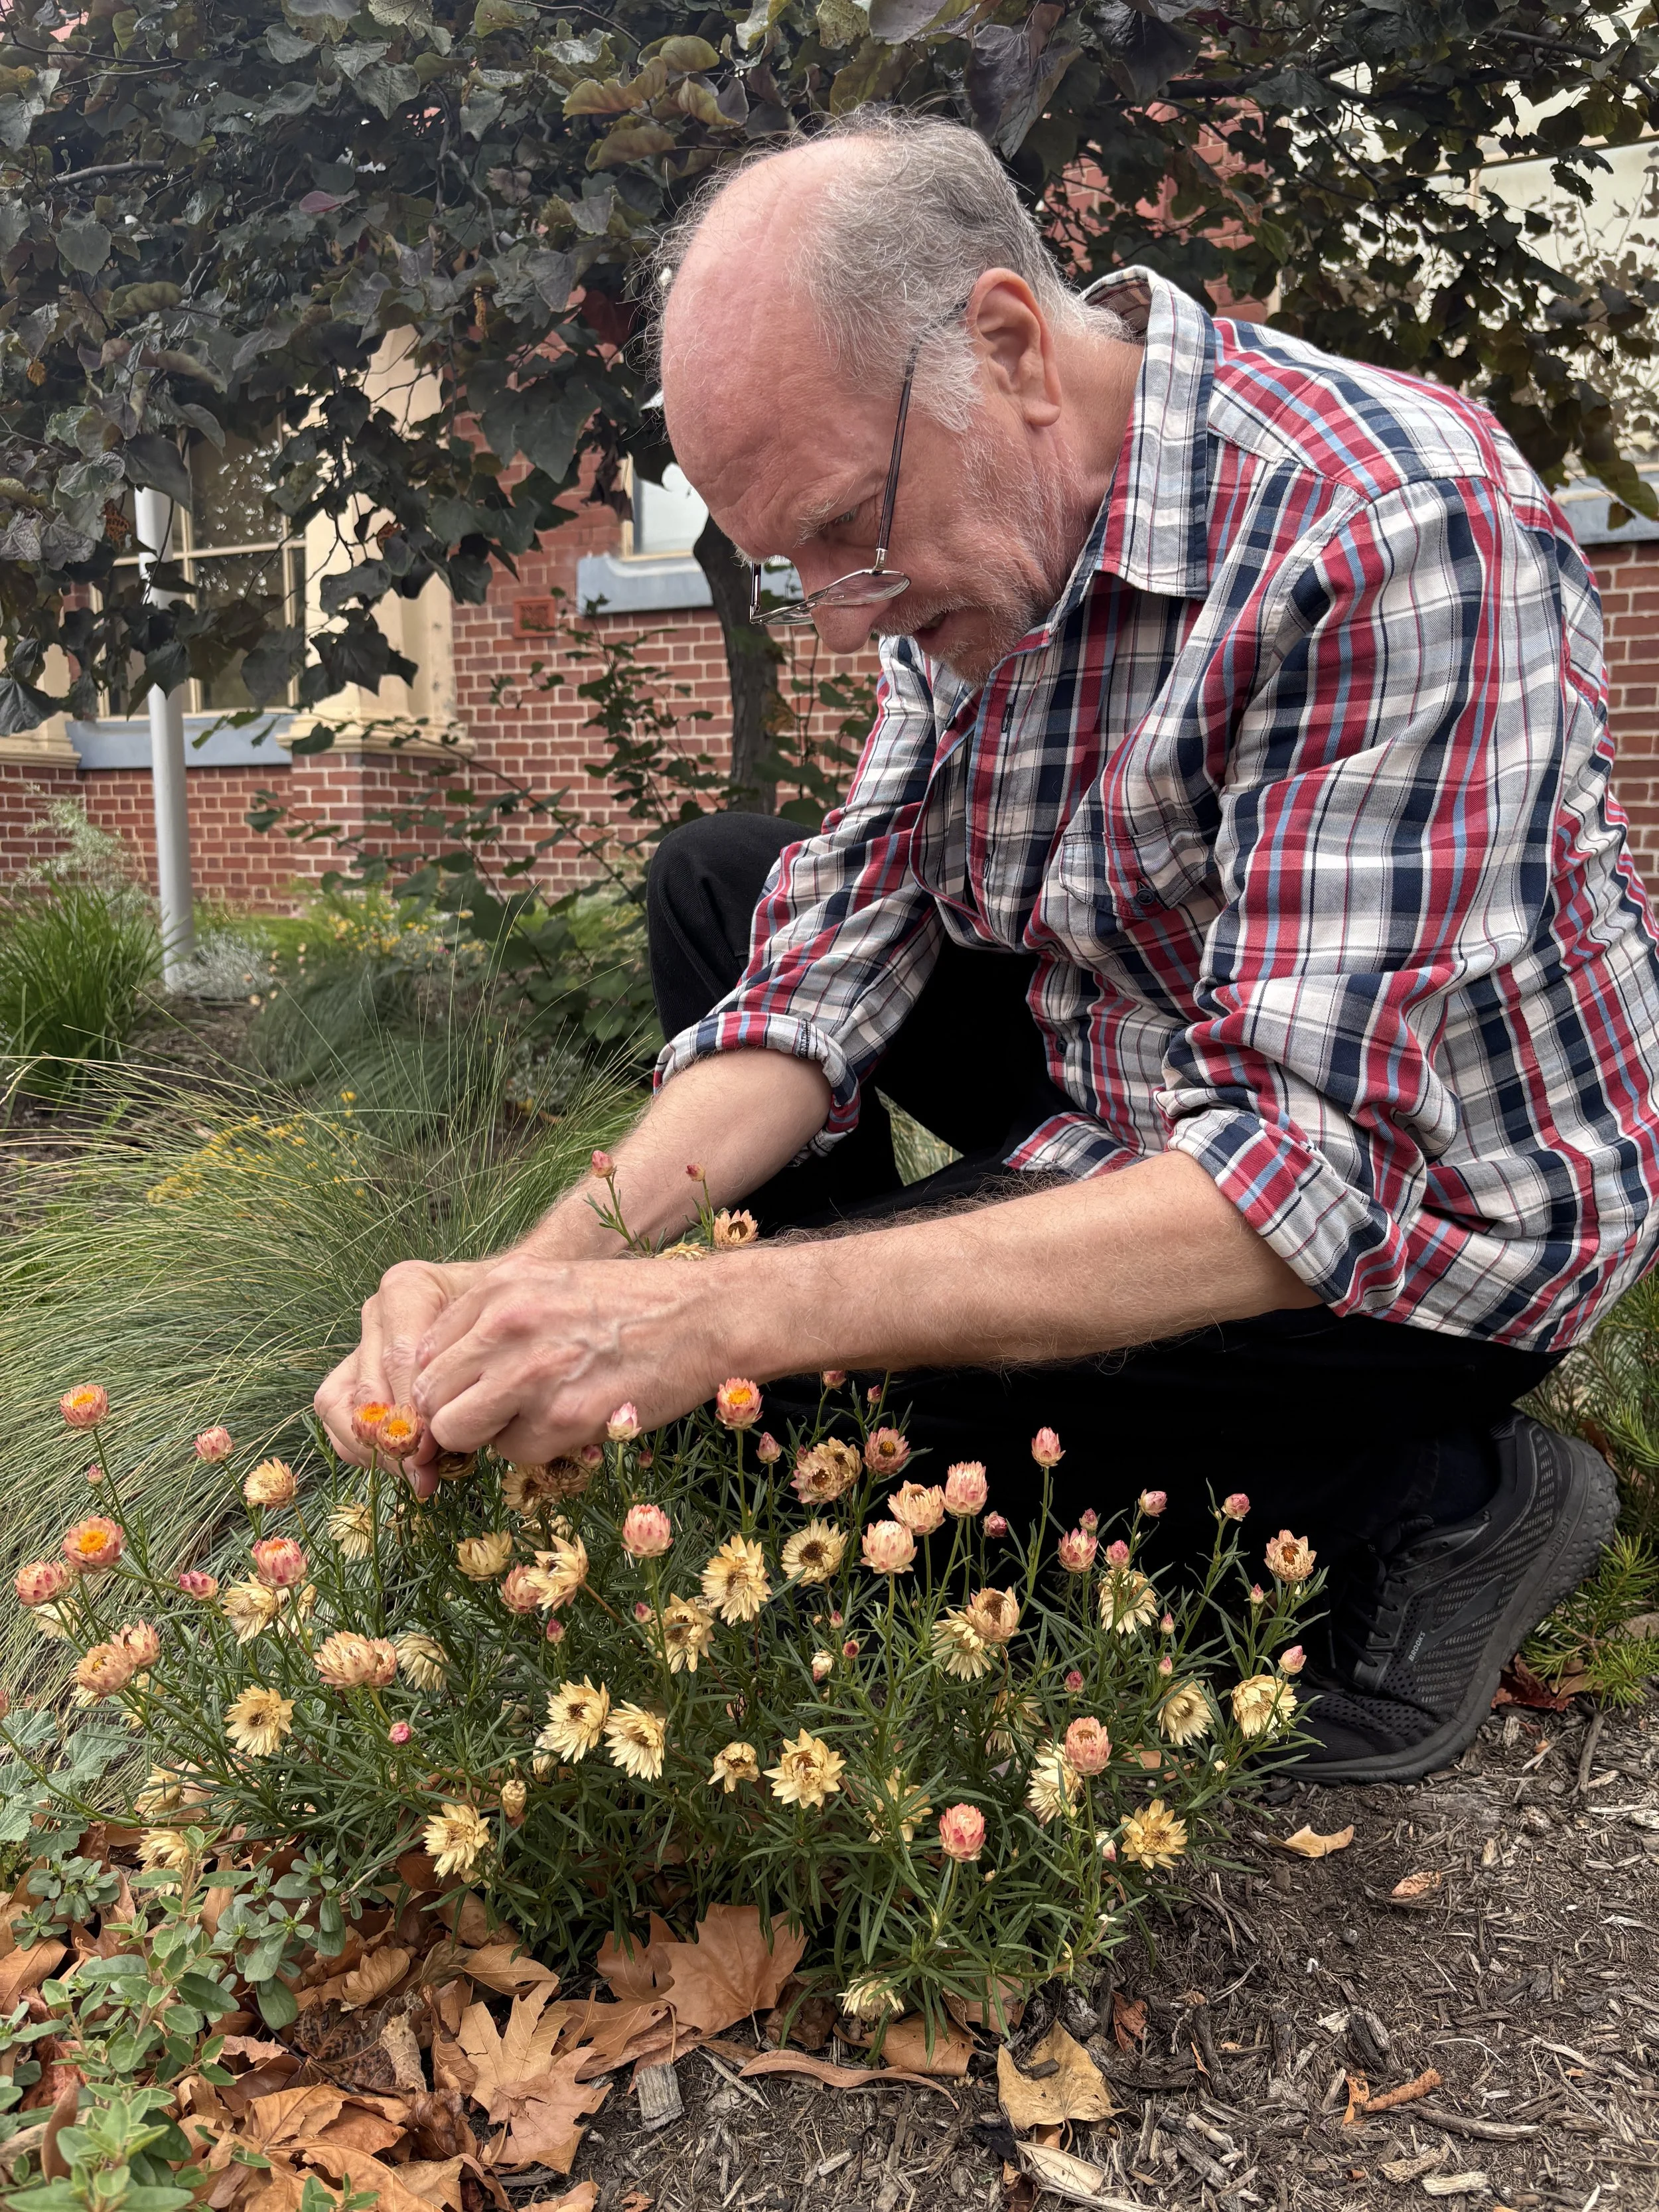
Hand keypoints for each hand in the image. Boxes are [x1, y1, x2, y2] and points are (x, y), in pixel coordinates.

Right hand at [314, 1257, 495, 1486]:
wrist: (505, 1298)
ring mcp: (362, 1341)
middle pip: (370, 1388)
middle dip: (396, 1437)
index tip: (438, 1446)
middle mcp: (377, 1312)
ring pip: (339, 1404)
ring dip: (373, 1447)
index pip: (400, 1359)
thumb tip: (432, 1443)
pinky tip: (403, 1465)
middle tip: (427, 1468)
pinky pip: (340, 1414)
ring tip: (414, 1471)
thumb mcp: (497, 1328)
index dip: (414, 1410)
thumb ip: (468, 1371)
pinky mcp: (354, 1371)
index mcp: (407, 1288)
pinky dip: (364, 1447)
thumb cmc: (506, 1312)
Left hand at [410, 1255, 722, 1462]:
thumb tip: (445, 1371)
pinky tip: (575, 1418)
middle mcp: (503, 1325)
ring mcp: (529, 1372)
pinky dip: (537, 1448)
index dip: (440, 1386)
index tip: (465, 1397)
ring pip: (456, 1430)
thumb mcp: (549, 1283)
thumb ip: (492, 1320)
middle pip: (429, 1395)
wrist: (705, 1315)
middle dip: (455, 1413)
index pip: (421, 1353)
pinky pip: (513, 1453)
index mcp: (496, 1287)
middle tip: (494, 1417)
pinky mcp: (562, 1416)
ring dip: (488, 1433)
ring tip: (534, 1416)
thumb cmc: (631, 1303)